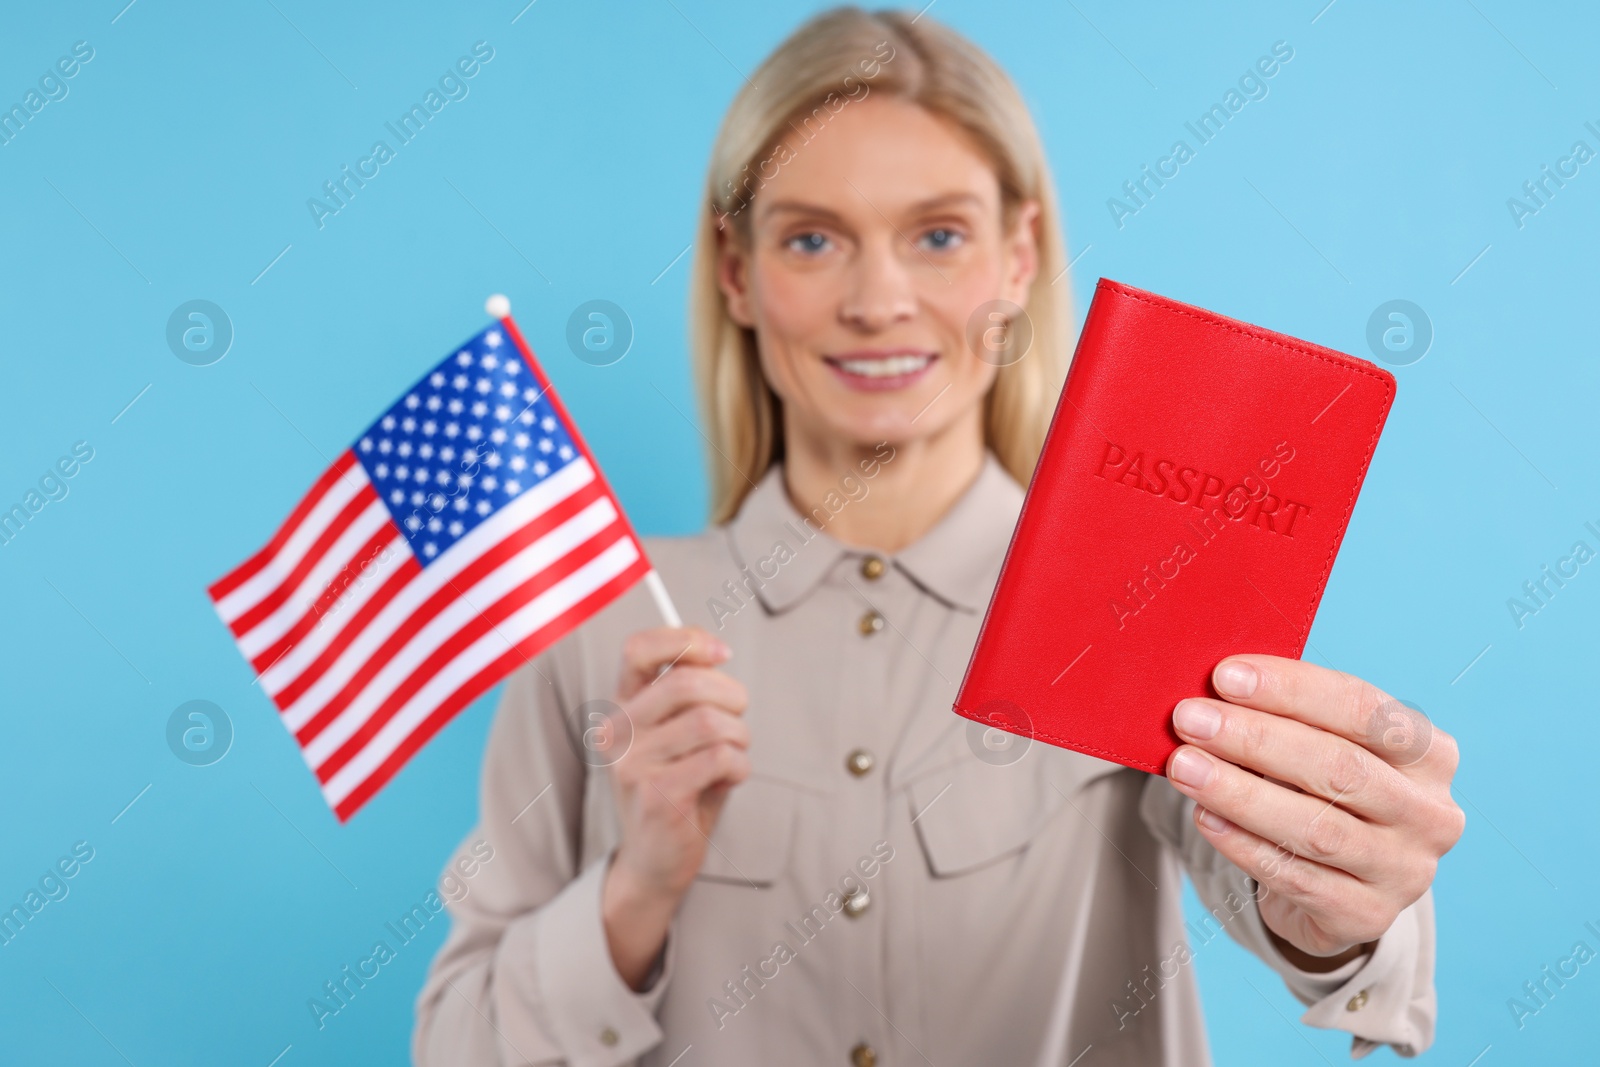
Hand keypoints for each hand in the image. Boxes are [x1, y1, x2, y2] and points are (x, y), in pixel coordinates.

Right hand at [601, 627, 749, 987]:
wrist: (656, 862)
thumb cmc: (678, 788)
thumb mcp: (678, 734)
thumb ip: (690, 693)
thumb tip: (714, 652)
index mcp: (623, 707)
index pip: (639, 649)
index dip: (686, 639)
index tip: (722, 652)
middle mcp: (619, 731)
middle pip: (687, 681)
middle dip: (732, 695)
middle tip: (739, 718)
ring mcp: (633, 764)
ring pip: (711, 722)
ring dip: (740, 737)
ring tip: (733, 756)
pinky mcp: (658, 796)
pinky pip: (720, 758)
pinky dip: (740, 767)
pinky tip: (728, 780)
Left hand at [1165, 655, 1463, 968]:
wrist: (1340, 888)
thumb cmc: (1323, 794)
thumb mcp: (1324, 748)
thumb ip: (1289, 718)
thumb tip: (1215, 690)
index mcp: (1430, 754)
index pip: (1362, 709)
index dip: (1291, 690)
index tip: (1225, 676)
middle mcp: (1430, 814)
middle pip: (1338, 768)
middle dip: (1255, 739)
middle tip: (1190, 719)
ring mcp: (1404, 871)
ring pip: (1316, 827)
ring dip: (1239, 792)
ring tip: (1184, 766)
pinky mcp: (1367, 916)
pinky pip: (1294, 876)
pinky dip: (1242, 843)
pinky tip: (1205, 816)